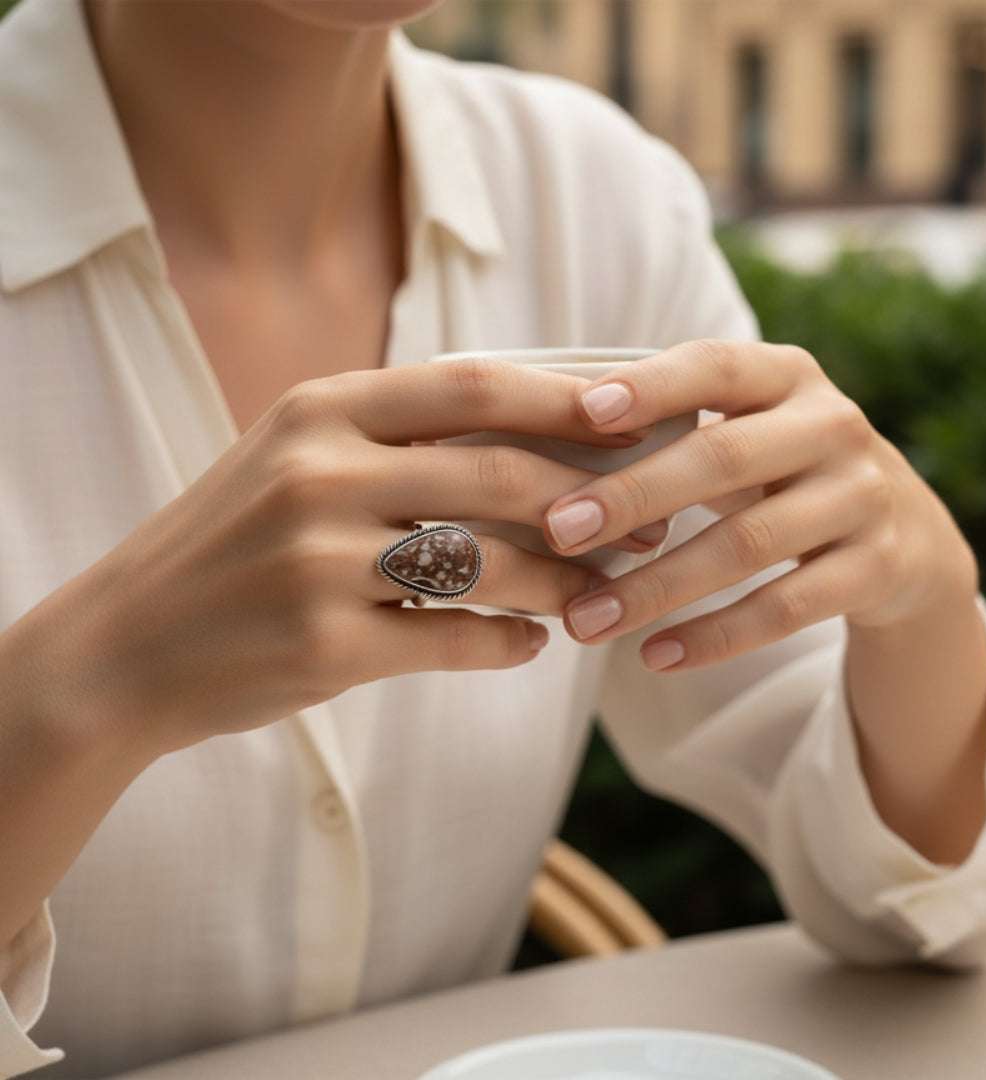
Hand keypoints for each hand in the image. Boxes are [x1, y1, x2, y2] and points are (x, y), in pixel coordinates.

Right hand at [28, 360, 664, 756]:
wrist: (124, 645)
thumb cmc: (230, 545)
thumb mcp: (294, 460)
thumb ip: (397, 441)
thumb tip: (531, 446)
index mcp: (319, 410)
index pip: (471, 385)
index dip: (567, 397)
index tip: (638, 414)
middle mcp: (319, 473)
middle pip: (498, 475)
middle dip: (590, 501)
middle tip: (650, 522)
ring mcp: (318, 561)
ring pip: (488, 564)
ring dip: (564, 583)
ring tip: (600, 594)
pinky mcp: (322, 645)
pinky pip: (453, 640)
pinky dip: (508, 644)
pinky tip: (531, 644)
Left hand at [543, 340, 977, 670]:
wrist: (907, 536)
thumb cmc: (784, 469)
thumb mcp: (749, 427)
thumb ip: (674, 421)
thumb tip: (545, 425)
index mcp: (788, 375)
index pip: (716, 366)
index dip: (653, 385)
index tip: (585, 411)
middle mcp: (833, 425)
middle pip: (723, 458)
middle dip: (633, 496)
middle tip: (559, 532)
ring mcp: (864, 496)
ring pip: (747, 545)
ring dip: (657, 587)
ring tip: (585, 621)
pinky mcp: (879, 567)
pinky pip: (786, 608)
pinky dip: (715, 636)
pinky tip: (654, 656)